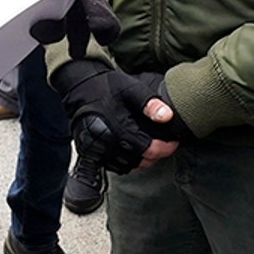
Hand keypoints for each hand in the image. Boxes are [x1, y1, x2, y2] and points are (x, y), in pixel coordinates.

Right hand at [53, 59, 189, 172]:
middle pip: (138, 162)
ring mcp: (95, 149)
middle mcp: (104, 142)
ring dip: (140, 160)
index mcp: (117, 128)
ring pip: (126, 167)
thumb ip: (150, 103)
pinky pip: (112, 166)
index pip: (148, 150)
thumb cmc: (106, 87)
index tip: (173, 142)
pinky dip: (125, 162)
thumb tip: (168, 117)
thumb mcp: (132, 88)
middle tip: (161, 144)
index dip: (165, 148)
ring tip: (147, 147)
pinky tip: (131, 151)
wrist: (79, 86)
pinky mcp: (89, 152)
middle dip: (154, 155)